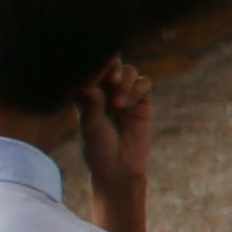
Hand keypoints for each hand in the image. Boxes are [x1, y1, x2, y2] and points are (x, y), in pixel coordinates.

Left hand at [77, 58, 156, 197]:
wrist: (119, 168)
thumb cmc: (98, 148)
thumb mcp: (91, 127)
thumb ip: (91, 106)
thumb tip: (90, 87)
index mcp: (87, 92)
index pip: (92, 69)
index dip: (95, 65)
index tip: (96, 74)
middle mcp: (105, 89)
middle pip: (112, 63)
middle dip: (112, 66)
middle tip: (110, 79)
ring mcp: (124, 94)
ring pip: (128, 71)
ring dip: (125, 82)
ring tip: (118, 104)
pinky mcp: (142, 101)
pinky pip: (143, 84)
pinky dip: (136, 90)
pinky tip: (128, 106)